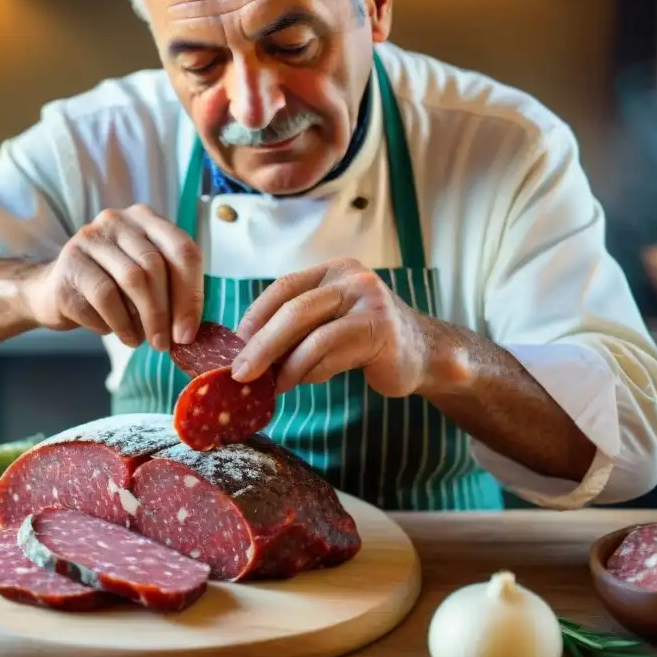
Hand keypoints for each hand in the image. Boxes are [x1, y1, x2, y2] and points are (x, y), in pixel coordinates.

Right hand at [23, 204, 203, 349]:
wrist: (51, 291)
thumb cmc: (108, 285)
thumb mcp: (143, 278)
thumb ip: (170, 289)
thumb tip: (188, 329)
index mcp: (144, 219)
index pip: (182, 250)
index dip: (191, 294)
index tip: (187, 332)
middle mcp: (116, 221)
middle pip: (155, 267)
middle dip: (165, 312)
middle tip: (165, 343)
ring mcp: (88, 240)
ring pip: (131, 281)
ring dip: (142, 321)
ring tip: (142, 341)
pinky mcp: (69, 265)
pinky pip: (103, 299)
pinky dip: (117, 324)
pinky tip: (119, 334)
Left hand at [230, 258, 431, 396]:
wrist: (424, 354)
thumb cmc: (366, 342)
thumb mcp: (327, 326)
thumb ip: (295, 331)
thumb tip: (244, 354)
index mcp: (333, 271)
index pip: (283, 288)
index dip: (254, 317)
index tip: (233, 345)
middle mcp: (352, 278)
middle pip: (292, 309)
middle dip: (260, 344)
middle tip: (239, 372)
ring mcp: (369, 301)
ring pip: (311, 333)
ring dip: (283, 365)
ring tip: (269, 386)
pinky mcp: (381, 330)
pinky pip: (332, 352)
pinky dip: (310, 372)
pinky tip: (299, 383)